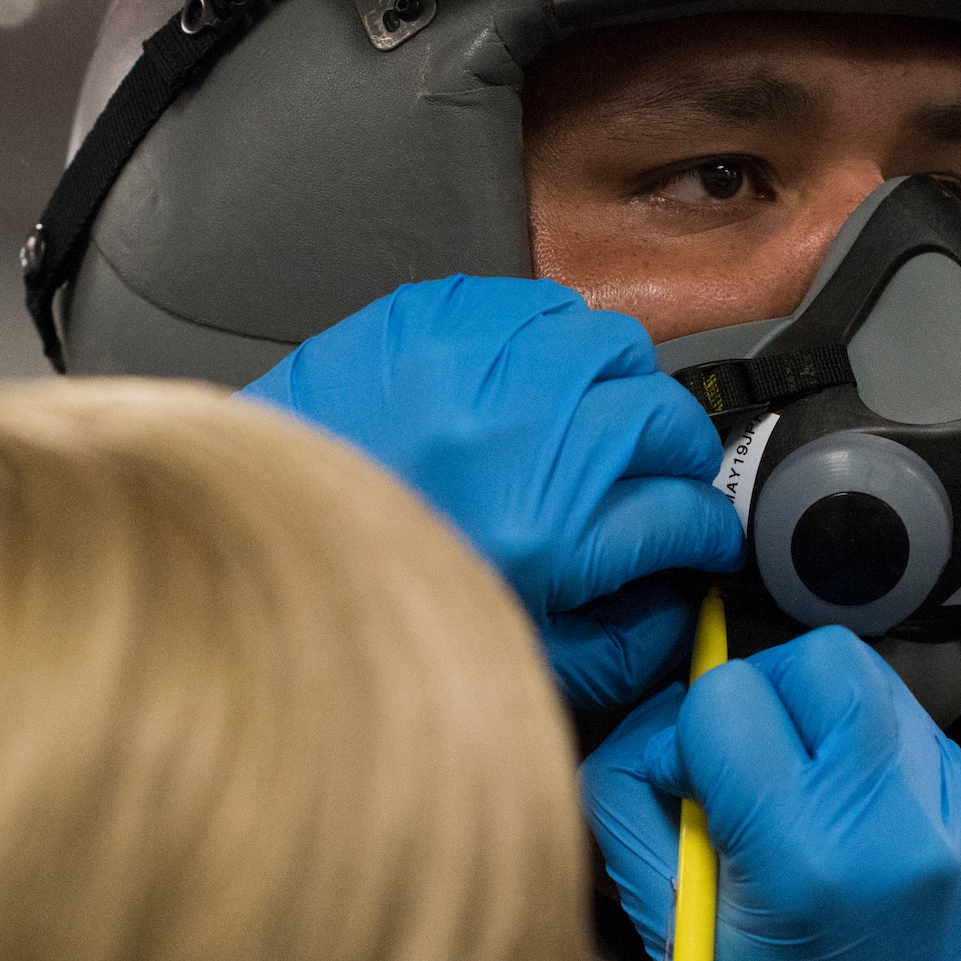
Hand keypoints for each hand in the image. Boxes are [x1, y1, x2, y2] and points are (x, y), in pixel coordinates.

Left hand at [244, 277, 743, 706]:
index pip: (687, 512)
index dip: (709, 529)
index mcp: (549, 536)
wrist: (251, 543)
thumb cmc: (369, 602)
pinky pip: (532, 302)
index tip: (704, 536)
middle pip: (664, 417)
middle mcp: (517, 439)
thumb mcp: (516, 658)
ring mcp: (470, 367)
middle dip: (678, 456)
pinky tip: (530, 380)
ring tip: (592, 423)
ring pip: (611, 342)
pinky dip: (546, 338)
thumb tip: (684, 598)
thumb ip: (623, 639)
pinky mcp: (425, 318)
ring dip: (618, 385)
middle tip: (659, 481)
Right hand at [581, 627, 960, 960]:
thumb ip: (632, 810)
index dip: (685, 734)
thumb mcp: (672, 930)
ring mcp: (946, 804)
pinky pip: (900, 718)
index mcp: (804, 854)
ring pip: (863, 672)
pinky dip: (856, 740)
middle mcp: (890, 816)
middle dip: (758, 695)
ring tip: (789, 782)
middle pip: (811, 657)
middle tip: (740, 766)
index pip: (725, 700)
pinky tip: (838, 804)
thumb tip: (646, 733)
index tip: (685, 785)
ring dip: (809, 708)